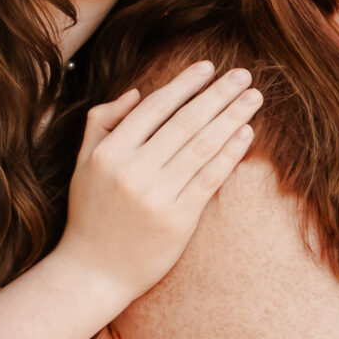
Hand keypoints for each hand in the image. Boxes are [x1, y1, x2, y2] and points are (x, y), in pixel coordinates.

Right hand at [54, 60, 262, 304]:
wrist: (94, 272)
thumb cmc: (91, 213)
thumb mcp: (84, 164)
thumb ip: (103, 124)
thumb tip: (137, 92)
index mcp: (109, 153)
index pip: (154, 108)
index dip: (184, 84)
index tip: (208, 66)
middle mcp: (132, 172)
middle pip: (185, 123)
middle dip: (218, 95)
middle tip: (243, 74)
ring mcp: (156, 197)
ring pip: (202, 147)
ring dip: (232, 118)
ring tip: (254, 98)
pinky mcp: (178, 221)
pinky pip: (209, 179)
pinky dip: (230, 154)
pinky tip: (246, 134)